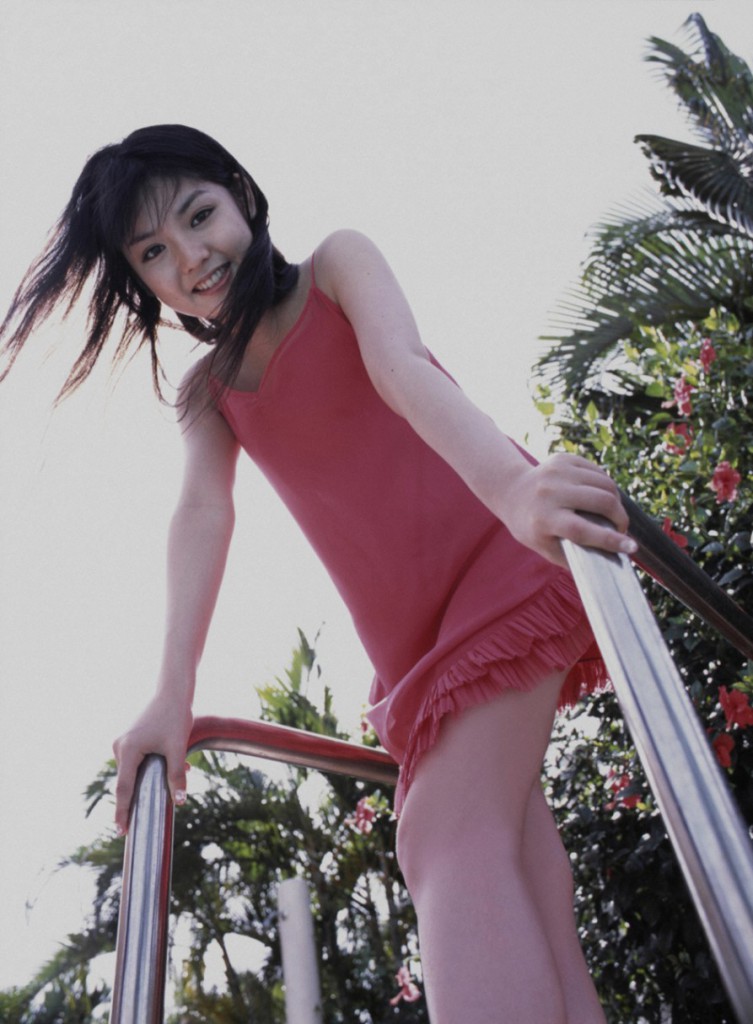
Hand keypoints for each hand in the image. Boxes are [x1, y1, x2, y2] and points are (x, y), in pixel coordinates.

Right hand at [112, 694, 193, 834]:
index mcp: (128, 750)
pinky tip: (171, 763)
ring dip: (150, 779)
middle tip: (140, 823)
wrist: (173, 692)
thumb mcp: (177, 748)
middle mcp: (120, 747)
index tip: (122, 832)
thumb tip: (180, 801)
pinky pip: (137, 761)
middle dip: (138, 799)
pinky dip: (150, 767)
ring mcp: (123, 742)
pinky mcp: (130, 739)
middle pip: (127, 782)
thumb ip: (176, 775)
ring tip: (174, 778)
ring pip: (134, 771)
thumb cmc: (175, 717)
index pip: (123, 789)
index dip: (122, 812)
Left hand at [498, 453, 635, 568]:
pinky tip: (601, 496)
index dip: (609, 540)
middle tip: (621, 529)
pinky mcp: (564, 459)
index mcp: (543, 519)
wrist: (512, 491)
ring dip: (616, 502)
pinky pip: (599, 472)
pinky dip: (606, 486)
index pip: (581, 530)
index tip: (631, 547)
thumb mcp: (545, 547)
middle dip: (620, 518)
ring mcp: (557, 472)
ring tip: (612, 514)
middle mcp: (550, 492)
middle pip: (600, 502)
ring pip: (606, 484)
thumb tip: (611, 560)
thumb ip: (574, 556)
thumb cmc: (531, 527)